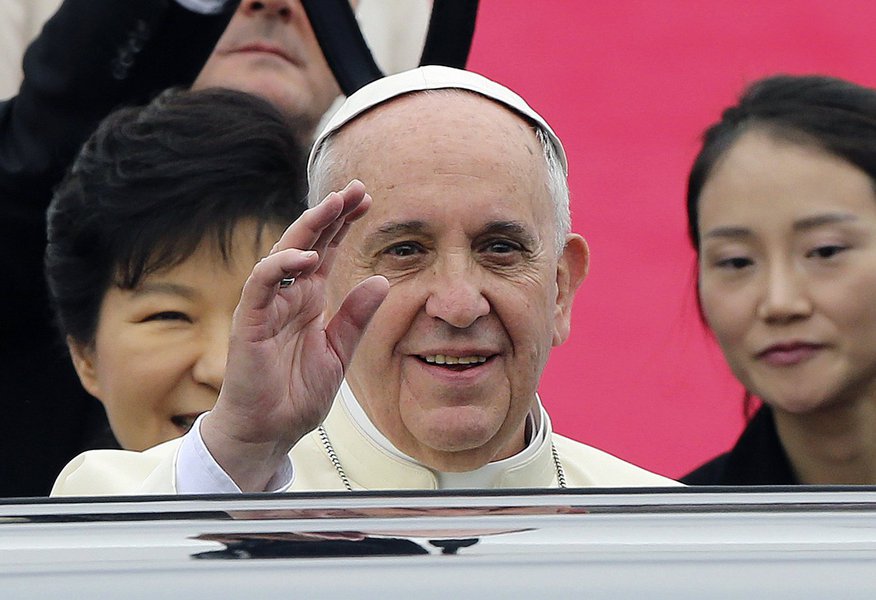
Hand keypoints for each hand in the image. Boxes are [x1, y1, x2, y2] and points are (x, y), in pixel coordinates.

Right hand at [201, 180, 388, 490]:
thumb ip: (357, 317)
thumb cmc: (297, 394)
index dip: (343, 224)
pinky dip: (280, 267)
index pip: (326, 251)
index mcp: (310, 300)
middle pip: (307, 243)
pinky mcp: (250, 323)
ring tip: (333, 206)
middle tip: (354, 190)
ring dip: (307, 229)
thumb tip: (381, 280)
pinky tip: (305, 256)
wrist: (269, 431)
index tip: (366, 200)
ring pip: (283, 254)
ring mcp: (267, 306)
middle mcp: (288, 296)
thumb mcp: (339, 352)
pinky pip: (260, 286)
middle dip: (330, 214)